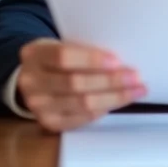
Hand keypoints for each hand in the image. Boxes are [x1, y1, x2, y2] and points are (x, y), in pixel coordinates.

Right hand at [17, 39, 146, 131]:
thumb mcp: (62, 43)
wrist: (34, 77)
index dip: (91, 59)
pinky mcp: (49, 123)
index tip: (117, 60)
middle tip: (135, 77)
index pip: (63, 57)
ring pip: (81, 104)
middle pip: (74, 84)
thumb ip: (83, 50)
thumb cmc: (57, 56)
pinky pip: (81, 119)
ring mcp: (38, 105)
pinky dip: (103, 109)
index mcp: (34, 54)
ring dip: (114, 97)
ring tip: (136, 90)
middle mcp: (31, 82)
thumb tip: (120, 60)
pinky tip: (119, 101)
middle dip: (110, 81)